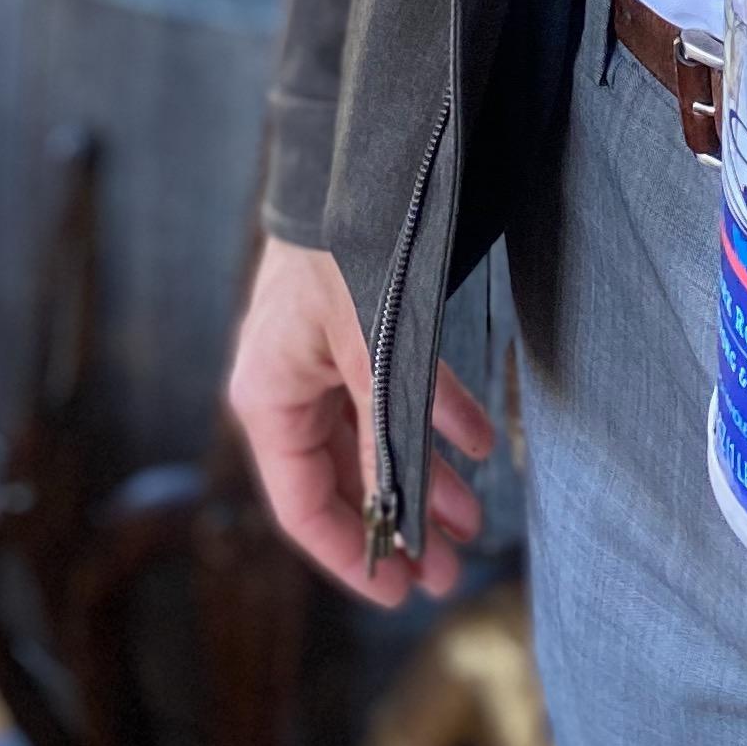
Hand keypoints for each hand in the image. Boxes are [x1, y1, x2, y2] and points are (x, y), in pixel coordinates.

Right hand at [227, 232, 490, 604]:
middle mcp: (290, 387)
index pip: (303, 507)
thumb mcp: (367, 349)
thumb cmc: (342, 250)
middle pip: (345, 477)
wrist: (352, 154)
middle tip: (451, 569)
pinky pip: (397, 386)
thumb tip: (401, 509)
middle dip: (402, 523)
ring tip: (474, 518)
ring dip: (425, 475)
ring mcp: (323, 358)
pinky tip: (476, 441)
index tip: (398, 591)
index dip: (352, 555)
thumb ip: (382, 429)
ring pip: (376, 436)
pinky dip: (435, 412)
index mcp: (270, 400)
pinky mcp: (356, 327)